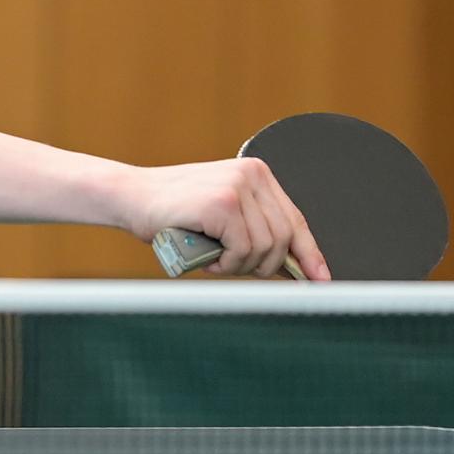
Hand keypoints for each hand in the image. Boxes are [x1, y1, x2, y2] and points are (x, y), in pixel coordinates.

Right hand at [122, 159, 330, 280]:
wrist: (132, 198)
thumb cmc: (174, 213)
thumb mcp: (224, 216)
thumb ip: (255, 229)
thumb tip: (294, 266)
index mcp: (257, 174)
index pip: (296, 220)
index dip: (310, 254)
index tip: (321, 280)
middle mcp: (253, 174)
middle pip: (283, 238)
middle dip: (261, 265)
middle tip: (229, 265)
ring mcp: (238, 187)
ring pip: (265, 247)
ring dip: (238, 265)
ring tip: (213, 258)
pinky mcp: (223, 203)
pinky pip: (242, 249)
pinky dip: (225, 263)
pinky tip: (207, 257)